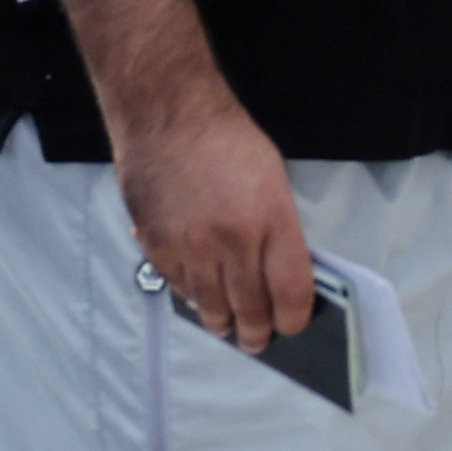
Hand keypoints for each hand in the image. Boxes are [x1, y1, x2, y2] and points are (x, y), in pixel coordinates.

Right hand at [119, 82, 314, 348]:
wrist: (167, 111)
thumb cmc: (226, 139)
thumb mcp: (273, 180)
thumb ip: (278, 231)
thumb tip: (278, 276)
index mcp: (272, 219)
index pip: (291, 293)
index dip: (294, 319)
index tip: (292, 326)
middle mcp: (232, 240)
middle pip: (250, 310)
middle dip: (257, 333)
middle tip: (257, 340)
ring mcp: (191, 246)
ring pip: (210, 307)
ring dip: (221, 321)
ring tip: (226, 324)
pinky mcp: (157, 244)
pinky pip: (178, 287)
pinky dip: (190, 295)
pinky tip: (197, 292)